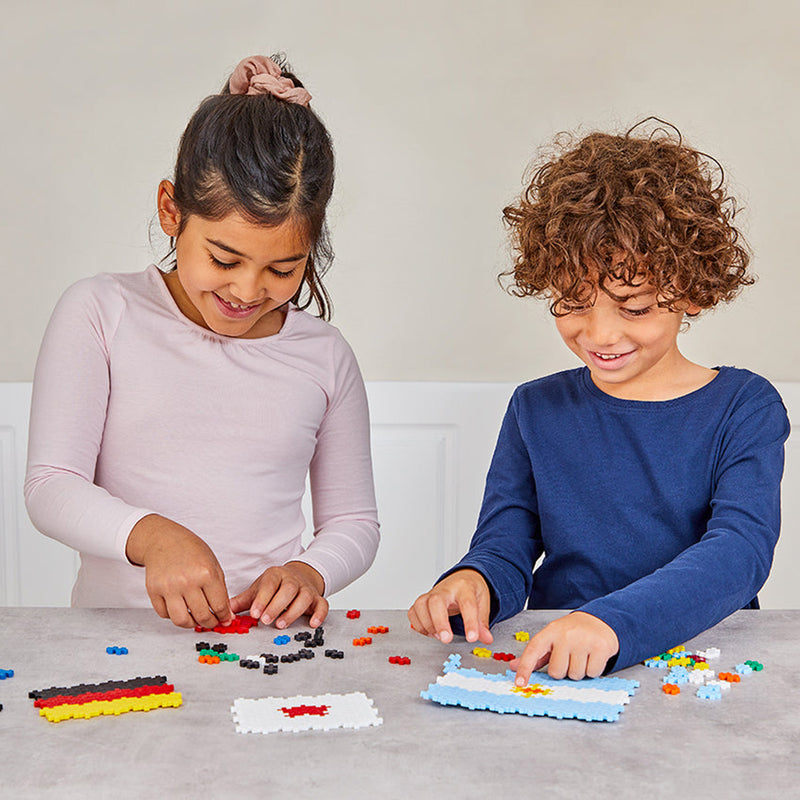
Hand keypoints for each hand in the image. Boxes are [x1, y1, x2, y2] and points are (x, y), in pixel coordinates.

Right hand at [126, 514, 232, 629]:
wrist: (164, 540)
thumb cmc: (191, 550)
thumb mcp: (213, 565)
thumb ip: (221, 591)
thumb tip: (226, 615)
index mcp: (206, 574)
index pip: (219, 606)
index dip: (224, 616)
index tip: (224, 618)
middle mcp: (187, 582)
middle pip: (202, 616)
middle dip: (210, 623)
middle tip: (211, 620)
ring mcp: (169, 587)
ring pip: (181, 621)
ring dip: (191, 624)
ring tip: (196, 618)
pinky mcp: (154, 591)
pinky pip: (164, 615)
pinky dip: (174, 616)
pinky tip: (180, 608)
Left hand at [229, 561, 327, 628]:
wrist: (300, 575)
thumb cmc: (276, 586)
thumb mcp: (260, 589)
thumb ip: (244, 600)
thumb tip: (224, 611)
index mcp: (276, 575)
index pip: (269, 584)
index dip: (262, 598)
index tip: (254, 613)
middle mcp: (293, 580)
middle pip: (288, 589)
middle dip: (276, 605)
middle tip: (266, 620)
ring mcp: (306, 588)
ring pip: (304, 597)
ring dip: (293, 611)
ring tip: (281, 625)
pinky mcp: (318, 598)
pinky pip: (322, 604)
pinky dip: (319, 614)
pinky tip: (312, 624)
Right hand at [408, 569, 492, 644]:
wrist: (461, 578)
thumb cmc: (470, 590)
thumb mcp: (483, 602)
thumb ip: (483, 622)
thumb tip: (486, 639)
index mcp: (464, 588)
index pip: (467, 603)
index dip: (470, 622)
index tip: (472, 638)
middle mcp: (445, 589)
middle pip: (436, 601)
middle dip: (440, 622)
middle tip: (446, 639)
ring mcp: (431, 594)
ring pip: (421, 606)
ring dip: (428, 625)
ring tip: (440, 636)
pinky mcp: (422, 601)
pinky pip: (413, 613)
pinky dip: (419, 626)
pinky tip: (430, 632)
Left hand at [510, 611, 618, 683]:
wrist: (598, 621)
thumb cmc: (571, 633)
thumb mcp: (551, 639)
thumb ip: (534, 655)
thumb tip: (514, 666)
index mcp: (550, 632)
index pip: (533, 651)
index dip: (525, 668)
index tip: (520, 683)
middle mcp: (565, 635)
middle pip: (556, 672)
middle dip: (562, 671)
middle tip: (568, 658)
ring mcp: (583, 640)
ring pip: (575, 675)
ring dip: (578, 671)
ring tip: (581, 656)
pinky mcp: (600, 647)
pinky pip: (592, 673)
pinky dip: (592, 670)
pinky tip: (592, 657)